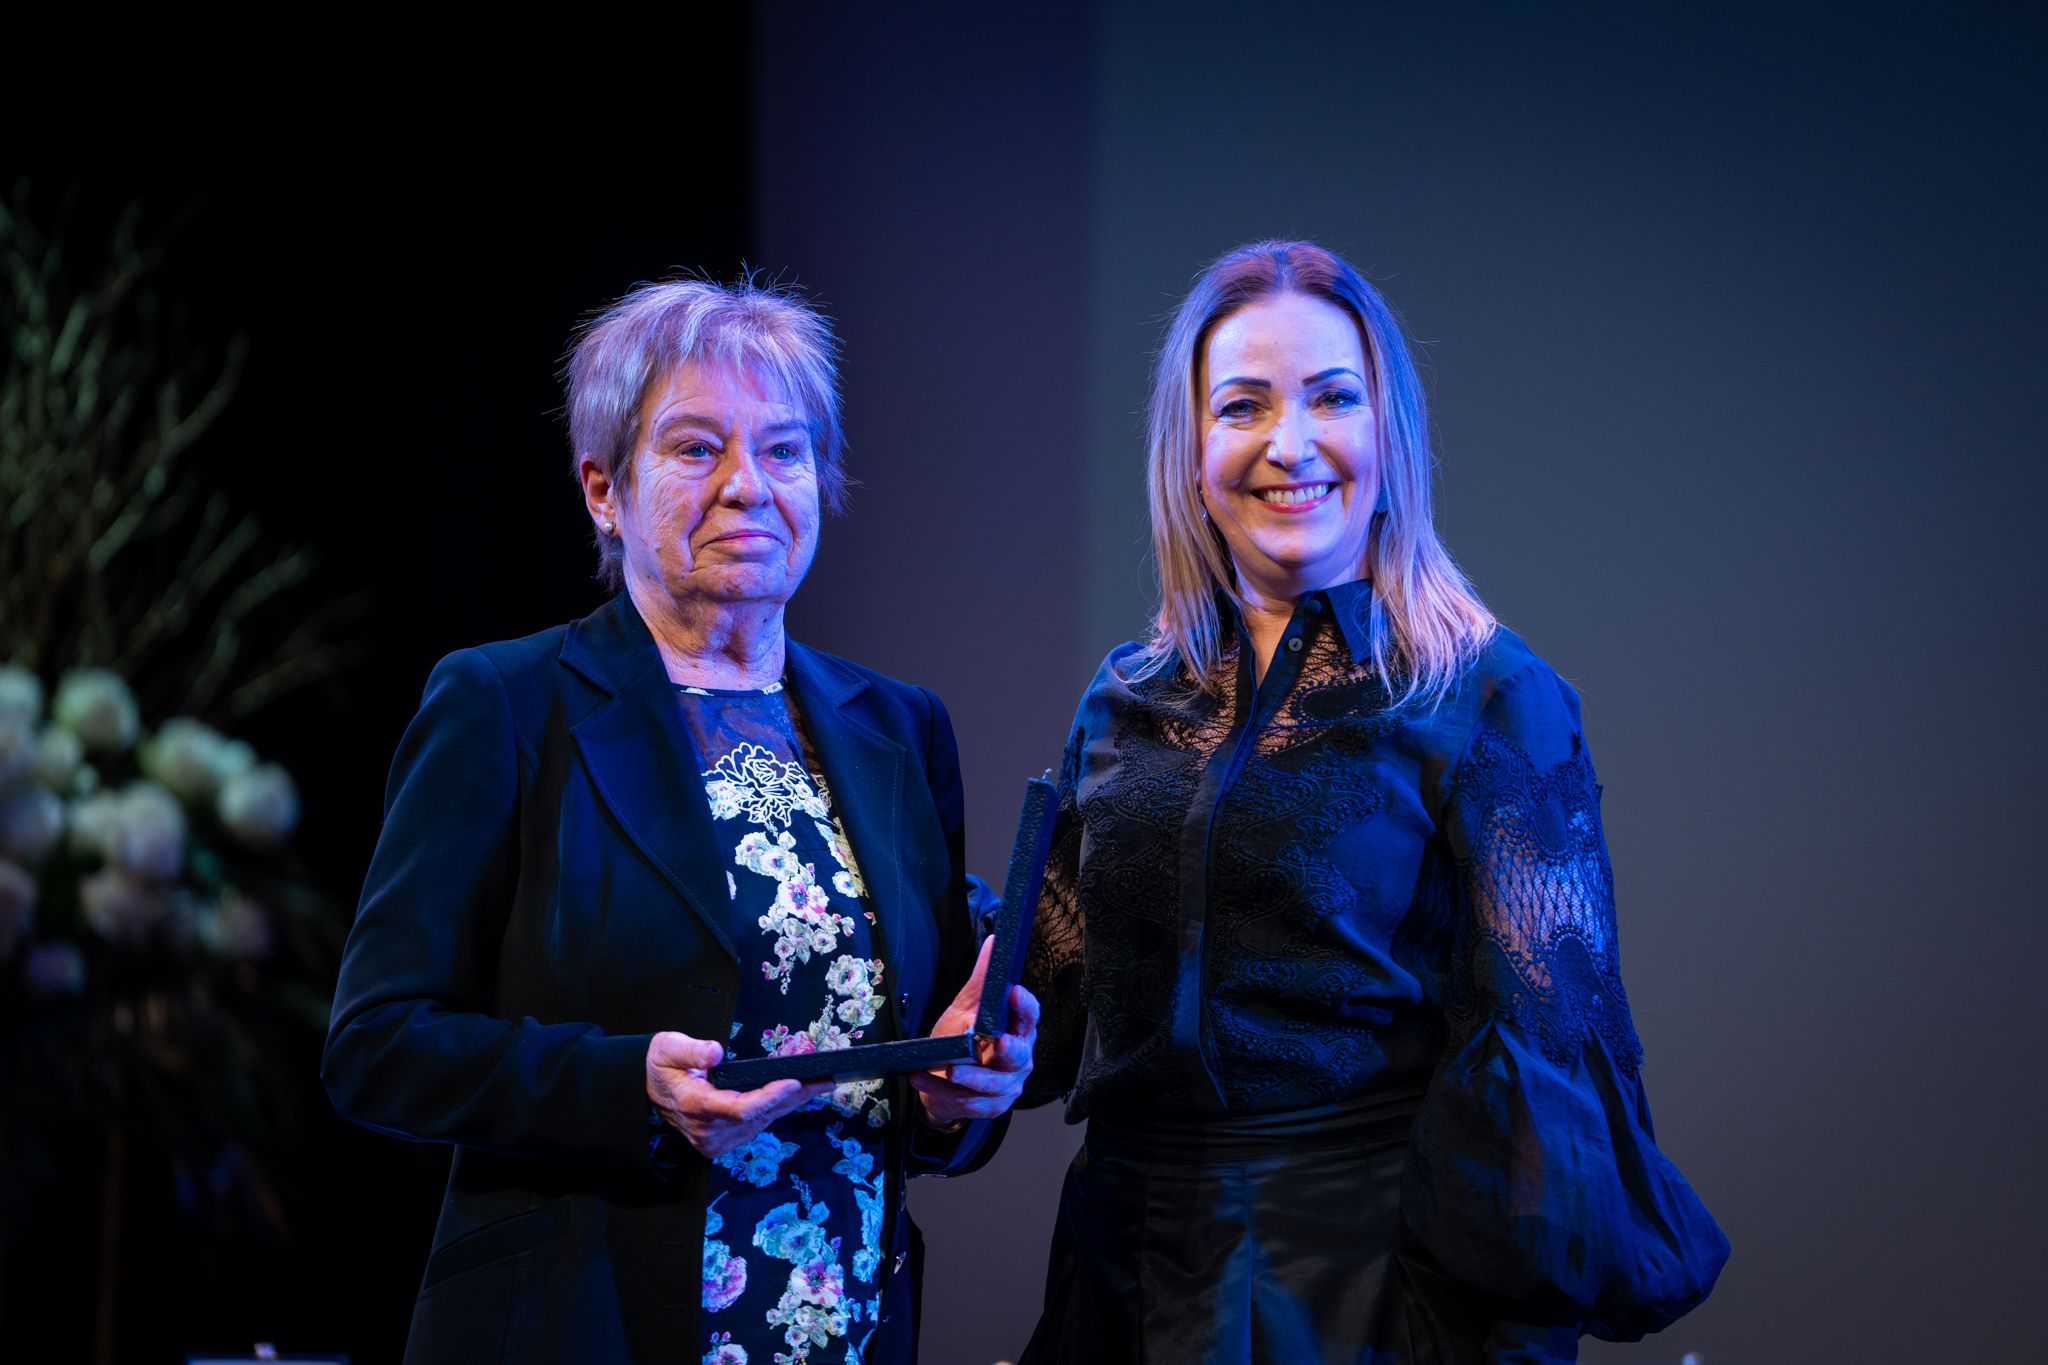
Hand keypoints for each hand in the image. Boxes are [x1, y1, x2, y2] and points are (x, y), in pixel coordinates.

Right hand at [645, 1032, 832, 1159]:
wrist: (644, 1089)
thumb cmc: (659, 1065)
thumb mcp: (667, 1048)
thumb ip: (691, 1049)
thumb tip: (715, 1051)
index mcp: (695, 1106)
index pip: (741, 1108)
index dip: (770, 1096)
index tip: (795, 1081)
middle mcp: (707, 1129)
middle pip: (759, 1116)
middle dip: (794, 1097)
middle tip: (826, 1080)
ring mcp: (714, 1140)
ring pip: (761, 1122)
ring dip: (790, 1104)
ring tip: (820, 1084)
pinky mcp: (720, 1141)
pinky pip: (755, 1125)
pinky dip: (776, 1109)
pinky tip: (795, 1095)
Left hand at [909, 935, 1038, 1127]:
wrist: (944, 1081)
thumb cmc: (962, 1039)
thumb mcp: (968, 1007)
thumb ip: (982, 979)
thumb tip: (995, 940)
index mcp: (1018, 1029)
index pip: (1030, 1015)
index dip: (1024, 1005)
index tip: (1012, 993)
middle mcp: (1019, 1059)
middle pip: (1019, 1055)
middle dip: (1008, 1050)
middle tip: (996, 1043)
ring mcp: (1006, 1086)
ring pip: (992, 1084)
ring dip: (968, 1077)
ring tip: (945, 1068)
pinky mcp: (989, 1107)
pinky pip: (968, 1101)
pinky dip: (942, 1091)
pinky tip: (921, 1079)